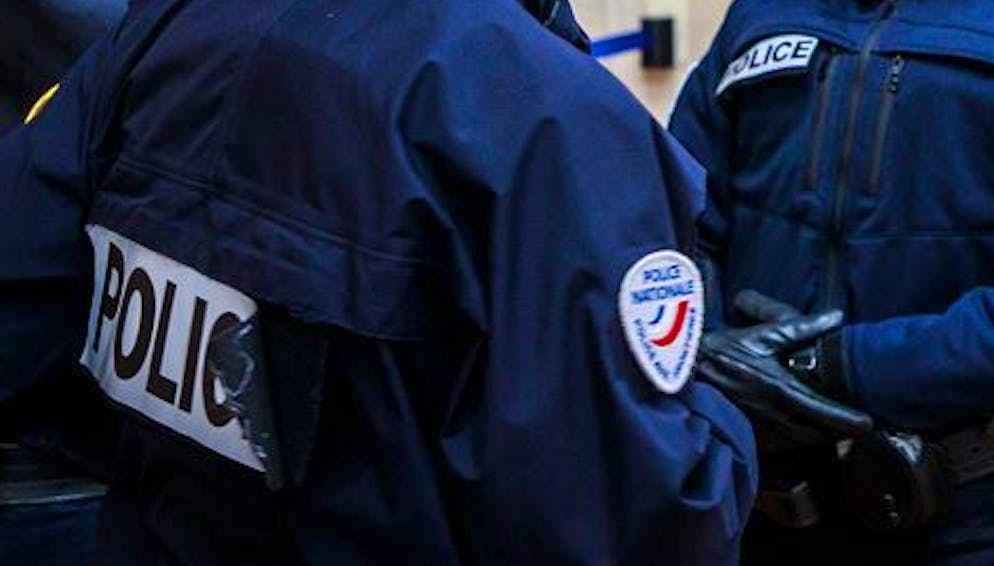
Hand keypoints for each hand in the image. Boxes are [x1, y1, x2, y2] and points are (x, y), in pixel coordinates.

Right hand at [697, 308, 872, 449]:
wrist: (682, 375)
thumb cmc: (719, 353)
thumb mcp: (759, 336)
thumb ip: (799, 329)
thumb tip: (836, 317)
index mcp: (780, 389)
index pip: (823, 410)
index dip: (848, 420)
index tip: (869, 424)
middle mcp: (773, 413)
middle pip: (816, 432)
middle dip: (838, 433)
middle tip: (856, 429)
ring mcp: (759, 427)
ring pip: (799, 441)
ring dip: (819, 438)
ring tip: (835, 432)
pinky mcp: (747, 434)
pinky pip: (779, 444)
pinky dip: (795, 441)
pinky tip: (800, 433)